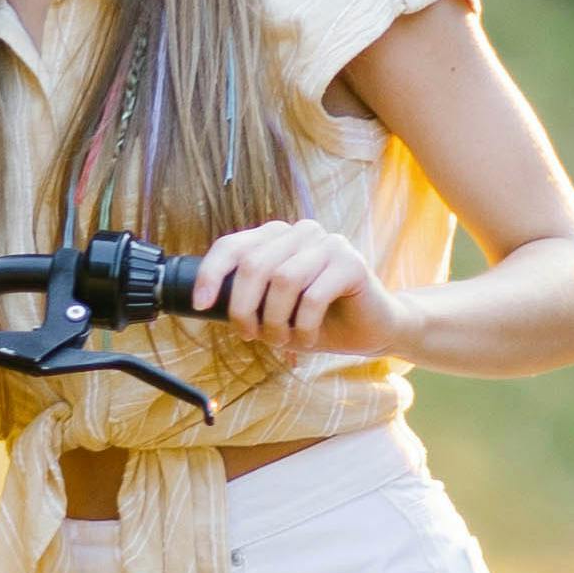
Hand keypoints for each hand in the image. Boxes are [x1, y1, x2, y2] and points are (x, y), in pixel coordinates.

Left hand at [187, 219, 405, 357]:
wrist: (372, 329)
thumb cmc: (318, 319)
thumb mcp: (272, 309)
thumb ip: (246, 299)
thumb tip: (205, 305)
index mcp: (277, 237)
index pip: (232, 246)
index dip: (211, 274)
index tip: (202, 305)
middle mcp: (301, 232)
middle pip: (254, 265)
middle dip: (244, 309)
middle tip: (251, 336)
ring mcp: (328, 243)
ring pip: (283, 280)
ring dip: (276, 321)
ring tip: (284, 340)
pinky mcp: (351, 262)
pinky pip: (313, 296)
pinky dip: (304, 326)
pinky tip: (309, 338)